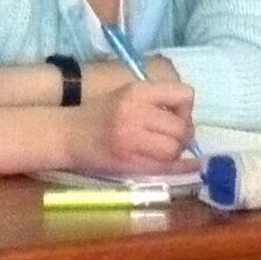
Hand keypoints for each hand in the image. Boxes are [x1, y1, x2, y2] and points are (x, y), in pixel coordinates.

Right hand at [64, 80, 197, 175]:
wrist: (67, 135)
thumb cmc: (98, 112)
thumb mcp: (126, 94)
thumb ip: (155, 100)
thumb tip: (186, 114)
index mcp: (136, 92)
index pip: (182, 95)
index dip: (185, 107)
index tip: (176, 113)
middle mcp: (136, 114)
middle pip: (180, 127)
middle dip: (185, 133)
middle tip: (175, 136)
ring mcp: (131, 141)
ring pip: (174, 149)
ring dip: (177, 150)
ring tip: (167, 147)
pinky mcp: (129, 163)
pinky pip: (165, 167)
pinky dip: (182, 167)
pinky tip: (193, 165)